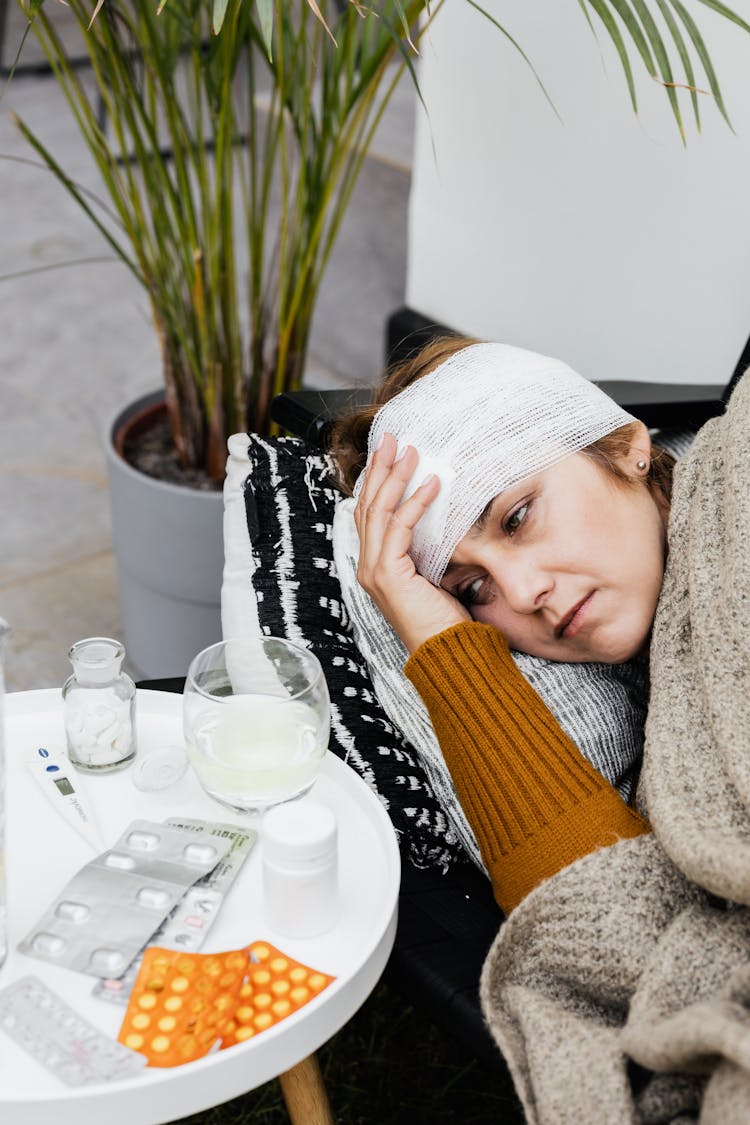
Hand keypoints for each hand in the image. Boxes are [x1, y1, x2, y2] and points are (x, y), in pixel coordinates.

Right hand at [353, 432, 469, 652]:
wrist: (447, 652)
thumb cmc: (446, 621)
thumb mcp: (436, 575)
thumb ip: (429, 548)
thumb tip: (443, 516)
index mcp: (377, 565)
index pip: (372, 514)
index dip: (379, 481)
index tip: (392, 453)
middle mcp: (368, 566)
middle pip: (367, 505)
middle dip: (379, 468)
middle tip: (391, 438)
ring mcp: (373, 570)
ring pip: (378, 511)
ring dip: (394, 476)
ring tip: (409, 451)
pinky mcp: (387, 574)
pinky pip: (398, 527)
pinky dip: (414, 502)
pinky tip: (430, 483)